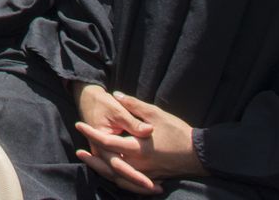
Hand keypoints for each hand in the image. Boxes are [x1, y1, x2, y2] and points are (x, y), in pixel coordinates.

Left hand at [69, 85, 202, 192]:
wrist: (199, 154)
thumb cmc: (178, 131)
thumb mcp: (155, 113)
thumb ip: (134, 105)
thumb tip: (117, 95)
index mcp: (137, 147)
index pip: (106, 142)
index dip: (90, 133)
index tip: (79, 125)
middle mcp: (138, 164)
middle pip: (107, 165)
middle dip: (92, 158)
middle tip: (79, 150)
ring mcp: (144, 174)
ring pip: (117, 177)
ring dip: (101, 170)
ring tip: (90, 162)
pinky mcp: (151, 178)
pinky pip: (129, 183)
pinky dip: (118, 179)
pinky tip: (112, 174)